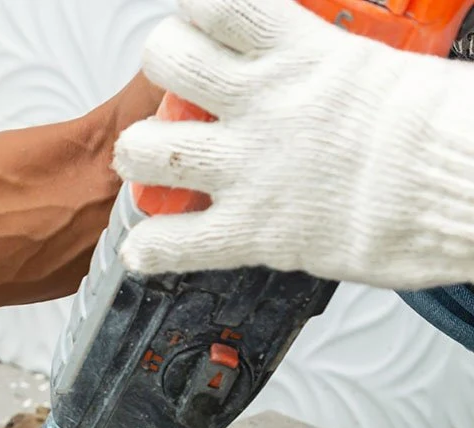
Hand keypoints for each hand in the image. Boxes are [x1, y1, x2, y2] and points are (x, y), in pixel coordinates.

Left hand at [114, 0, 473, 289]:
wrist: (461, 187)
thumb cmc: (446, 131)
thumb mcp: (391, 69)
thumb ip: (343, 67)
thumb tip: (344, 74)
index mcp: (303, 51)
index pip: (220, 4)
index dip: (195, 13)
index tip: (195, 24)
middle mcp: (263, 101)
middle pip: (169, 63)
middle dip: (161, 70)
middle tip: (172, 90)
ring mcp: (250, 165)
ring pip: (150, 148)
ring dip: (139, 154)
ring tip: (148, 162)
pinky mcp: (252, 228)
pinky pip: (174, 241)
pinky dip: (151, 248)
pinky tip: (145, 249)